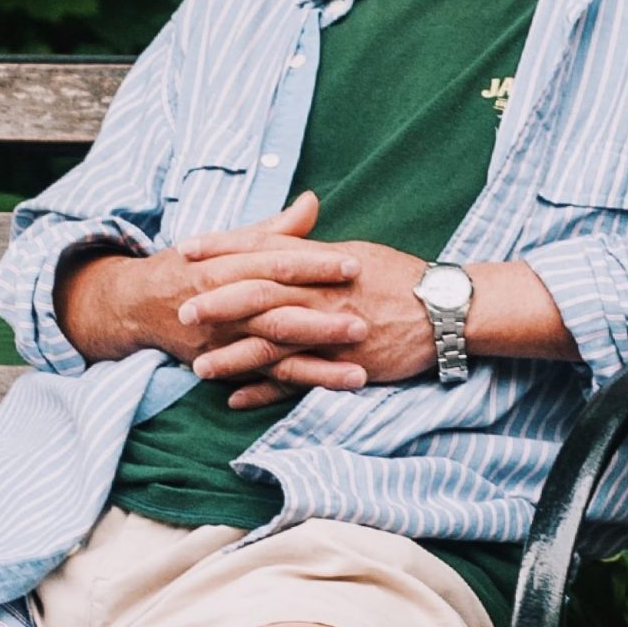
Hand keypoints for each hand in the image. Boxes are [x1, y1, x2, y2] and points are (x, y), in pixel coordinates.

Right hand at [54, 194, 363, 372]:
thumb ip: (273, 229)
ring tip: (358, 375)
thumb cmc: (187, 267)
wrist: (135, 305)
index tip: (354, 265)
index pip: (275, 263)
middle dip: (321, 320)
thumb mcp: (225, 242)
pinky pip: (263, 380)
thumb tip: (312, 201)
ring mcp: (223, 340)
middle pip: (276, 312)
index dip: (315, 265)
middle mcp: (223, 305)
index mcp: (225, 266)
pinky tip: (327, 393)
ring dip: (316, 366)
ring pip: (274, 354)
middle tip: (364, 322)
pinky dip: (293, 388)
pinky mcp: (224, 365)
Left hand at [176, 203, 437, 407]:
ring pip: (274, 344)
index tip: (186, 249)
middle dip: (218, 303)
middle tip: (180, 311)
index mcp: (322, 261)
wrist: (447, 309)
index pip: (263, 248)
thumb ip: (313, 246)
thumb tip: (287, 227)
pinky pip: (300, 380)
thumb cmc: (400, 276)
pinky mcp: (344, 364)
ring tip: (198, 367)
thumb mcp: (353, 250)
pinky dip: (267, 391)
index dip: (223, 248)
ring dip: (234, 356)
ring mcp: (332, 331)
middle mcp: (322, 293)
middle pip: (261, 294)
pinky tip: (237, 399)